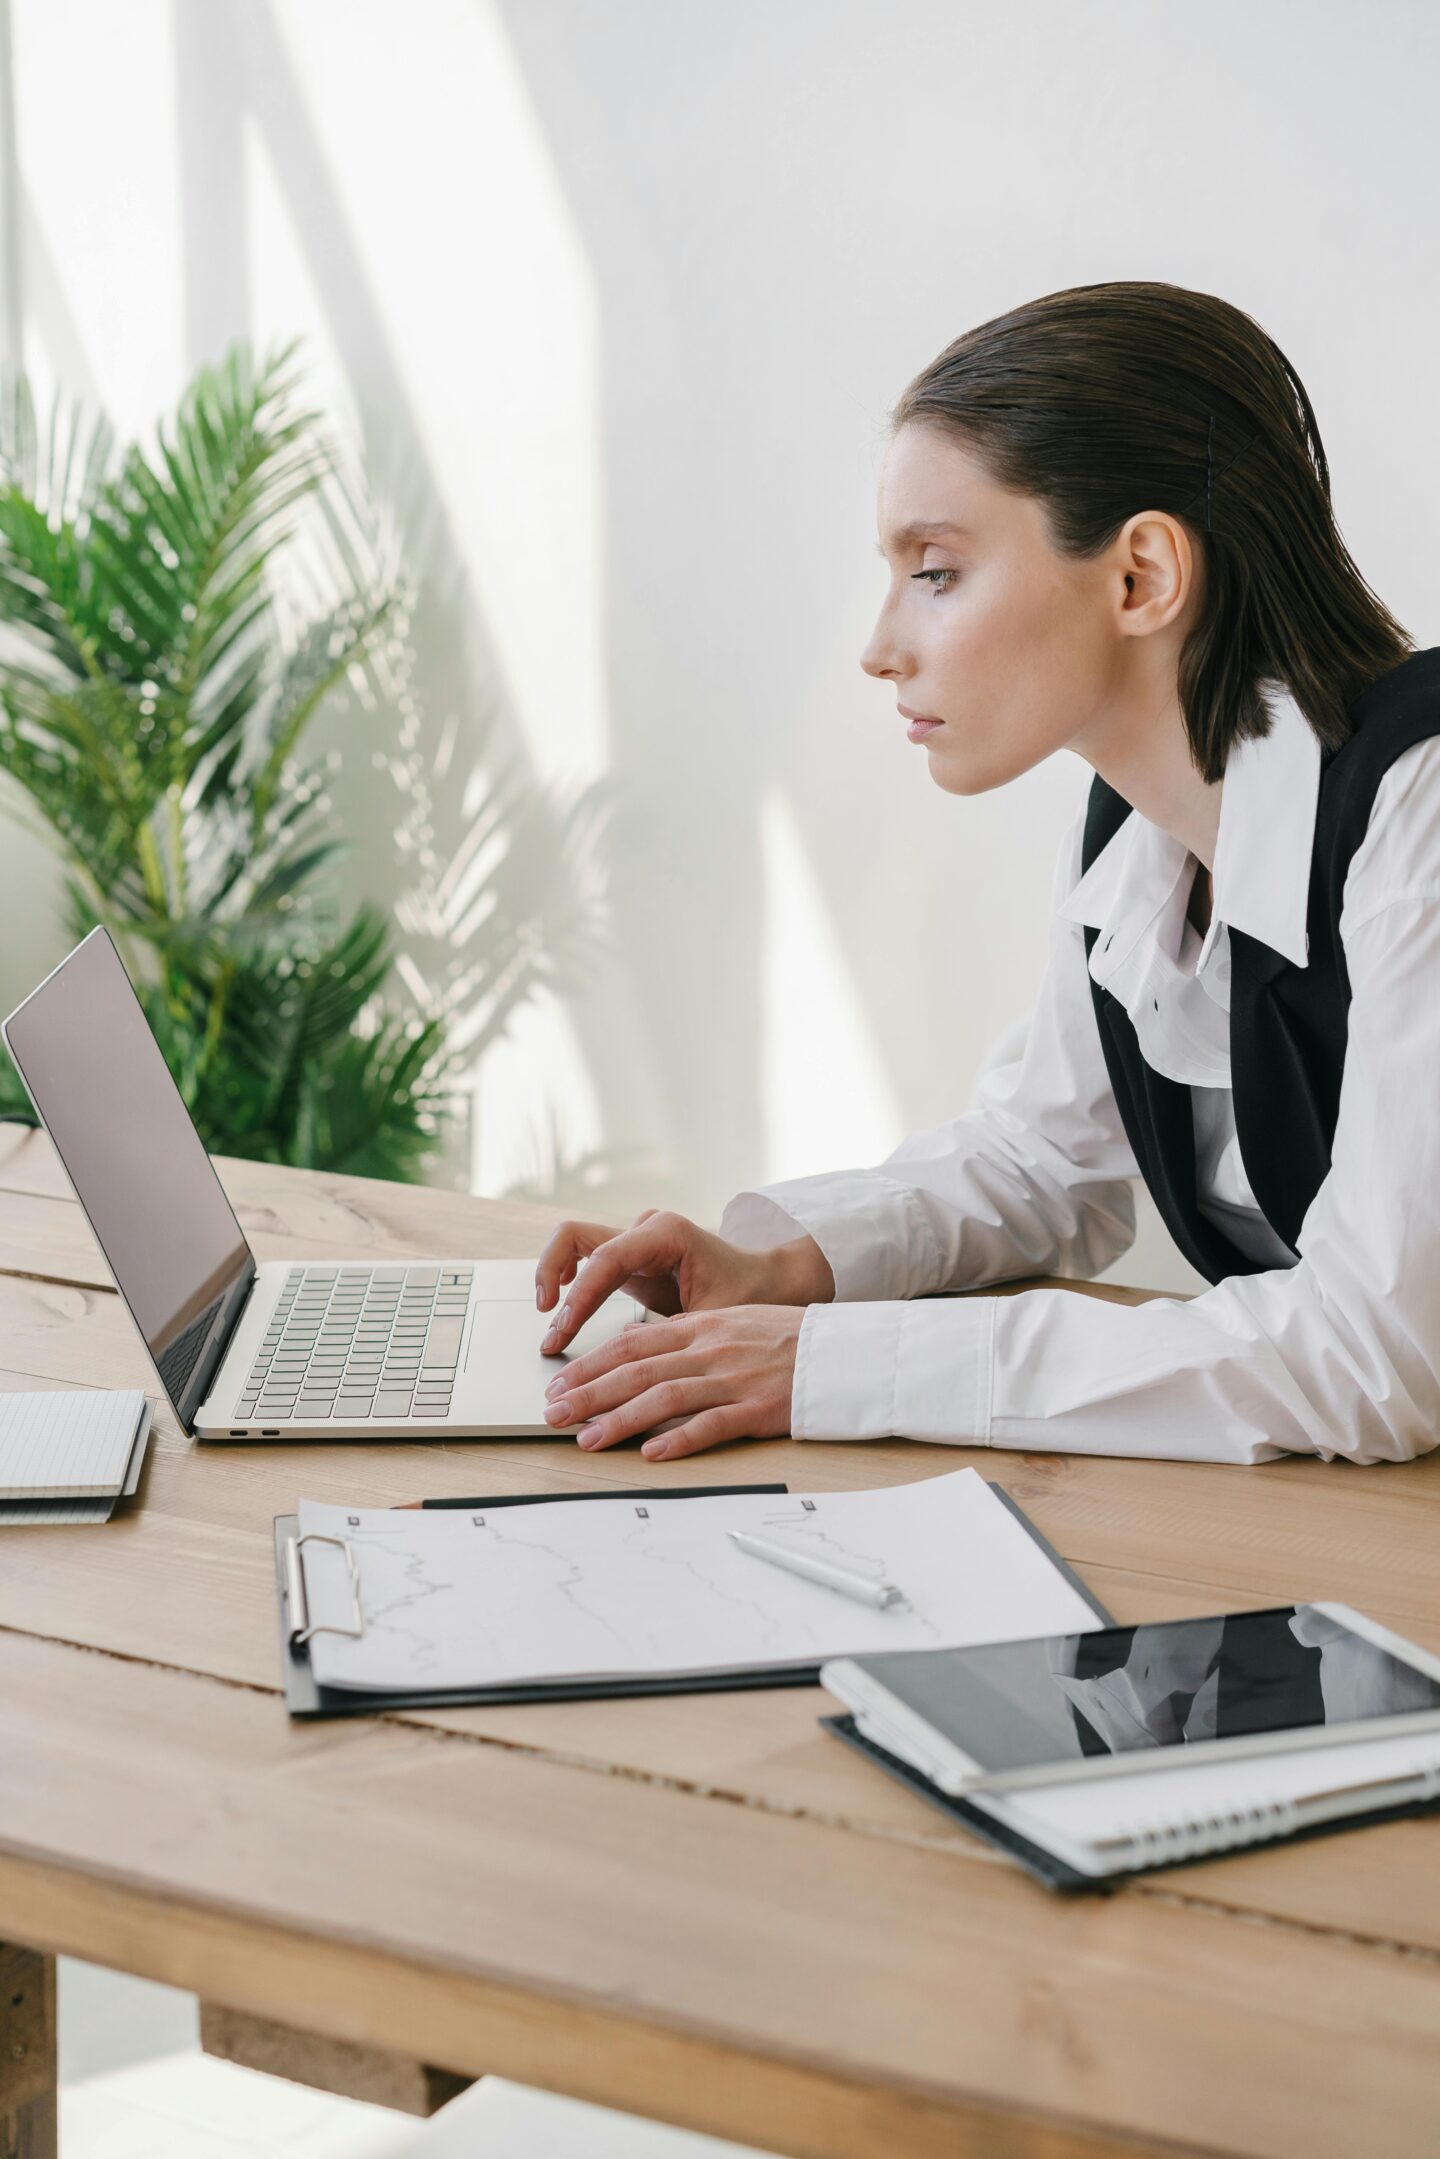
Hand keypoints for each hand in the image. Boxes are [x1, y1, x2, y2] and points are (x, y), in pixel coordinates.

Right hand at [535, 1209, 831, 1353]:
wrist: (768, 1282)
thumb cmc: (748, 1297)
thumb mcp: (712, 1321)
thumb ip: (669, 1340)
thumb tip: (626, 1372)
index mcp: (665, 1233)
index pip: (603, 1261)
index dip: (577, 1300)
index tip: (561, 1333)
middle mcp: (644, 1227)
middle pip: (574, 1237)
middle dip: (551, 1278)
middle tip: (546, 1323)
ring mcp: (634, 1238)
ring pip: (573, 1244)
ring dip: (554, 1279)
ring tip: (550, 1323)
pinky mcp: (630, 1256)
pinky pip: (585, 1262)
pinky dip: (569, 1284)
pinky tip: (565, 1316)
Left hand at [541, 1304, 803, 1459]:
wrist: (844, 1352)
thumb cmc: (788, 1340)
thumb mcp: (733, 1322)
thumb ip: (687, 1336)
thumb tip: (638, 1350)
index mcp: (702, 1327)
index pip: (632, 1343)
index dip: (590, 1364)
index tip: (559, 1383)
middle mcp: (711, 1349)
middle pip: (636, 1370)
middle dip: (588, 1392)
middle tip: (552, 1413)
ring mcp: (734, 1380)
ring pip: (664, 1397)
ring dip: (620, 1419)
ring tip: (588, 1440)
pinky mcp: (758, 1409)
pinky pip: (712, 1425)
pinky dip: (679, 1439)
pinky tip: (651, 1454)